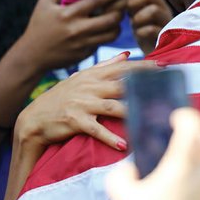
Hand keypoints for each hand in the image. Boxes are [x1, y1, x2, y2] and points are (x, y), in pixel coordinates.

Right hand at [14, 52, 158, 151]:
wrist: (34, 118)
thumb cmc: (62, 97)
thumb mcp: (83, 77)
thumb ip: (106, 66)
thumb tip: (127, 54)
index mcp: (93, 75)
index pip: (123, 68)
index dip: (143, 67)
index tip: (163, 66)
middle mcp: (90, 86)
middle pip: (122, 83)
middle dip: (145, 85)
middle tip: (165, 88)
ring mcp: (82, 103)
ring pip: (112, 105)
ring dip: (132, 112)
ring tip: (150, 118)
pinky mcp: (74, 120)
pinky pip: (96, 129)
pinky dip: (109, 137)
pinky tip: (123, 144)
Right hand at [18, 0, 130, 73]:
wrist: (33, 55)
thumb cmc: (39, 26)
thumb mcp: (44, 3)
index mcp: (68, 13)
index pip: (97, 0)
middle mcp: (78, 29)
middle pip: (111, 18)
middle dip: (121, 10)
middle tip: (124, 4)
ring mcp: (84, 43)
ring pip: (112, 33)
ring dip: (118, 24)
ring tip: (116, 17)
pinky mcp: (86, 53)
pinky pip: (103, 42)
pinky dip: (107, 35)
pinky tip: (106, 28)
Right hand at [107, 108, 199, 199]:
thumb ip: (121, 175)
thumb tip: (131, 167)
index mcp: (182, 164)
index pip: (193, 123)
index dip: (184, 115)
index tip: (174, 119)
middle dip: (195, 132)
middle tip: (178, 141)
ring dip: (196, 158)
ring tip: (176, 176)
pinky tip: (184, 197)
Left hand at [127, 0, 172, 53]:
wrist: (154, 60)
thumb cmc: (144, 37)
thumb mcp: (138, 18)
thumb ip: (132, 6)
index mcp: (160, 4)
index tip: (128, 11)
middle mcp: (166, 11)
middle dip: (135, 4)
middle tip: (131, 18)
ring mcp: (169, 23)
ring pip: (153, 9)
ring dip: (138, 18)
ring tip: (136, 29)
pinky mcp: (167, 38)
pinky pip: (152, 29)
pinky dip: (141, 32)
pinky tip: (140, 37)